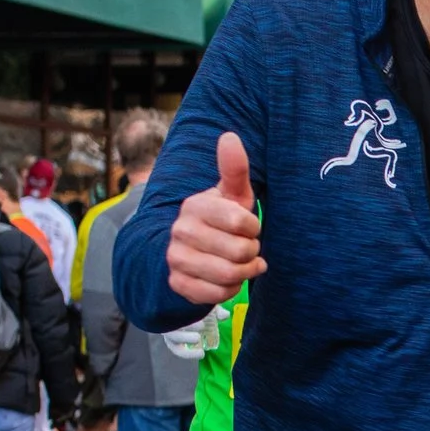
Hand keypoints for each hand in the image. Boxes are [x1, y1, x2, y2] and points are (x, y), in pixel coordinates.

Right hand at [165, 132, 264, 305]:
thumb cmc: (220, 220)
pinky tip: (227, 278)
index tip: (247, 227)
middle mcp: (181, 231)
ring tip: (240, 263)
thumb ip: (234, 169)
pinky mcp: (177, 283)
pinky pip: (218, 294)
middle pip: (240, 251)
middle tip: (244, 247)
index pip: (242, 222)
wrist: (187, 252)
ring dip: (243, 272)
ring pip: (230, 275)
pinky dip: (229, 288)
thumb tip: (230, 136)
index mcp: (195, 206)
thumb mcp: (231, 195)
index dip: (253, 228)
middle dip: (251, 252)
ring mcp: (177, 258)